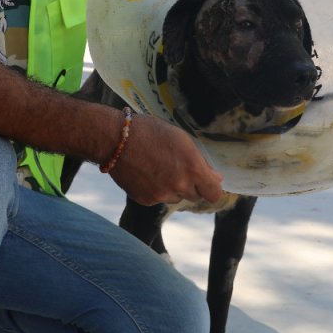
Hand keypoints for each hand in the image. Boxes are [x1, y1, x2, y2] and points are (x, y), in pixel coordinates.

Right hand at [107, 114, 224, 205]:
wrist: (115, 139)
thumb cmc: (150, 132)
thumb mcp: (181, 139)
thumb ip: (200, 162)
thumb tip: (217, 178)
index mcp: (192, 168)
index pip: (214, 193)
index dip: (212, 188)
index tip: (208, 182)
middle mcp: (179, 185)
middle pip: (196, 196)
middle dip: (191, 185)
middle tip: (178, 168)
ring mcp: (162, 195)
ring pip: (176, 197)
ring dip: (173, 188)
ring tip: (159, 168)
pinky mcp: (146, 200)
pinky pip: (158, 199)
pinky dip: (156, 190)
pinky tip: (147, 173)